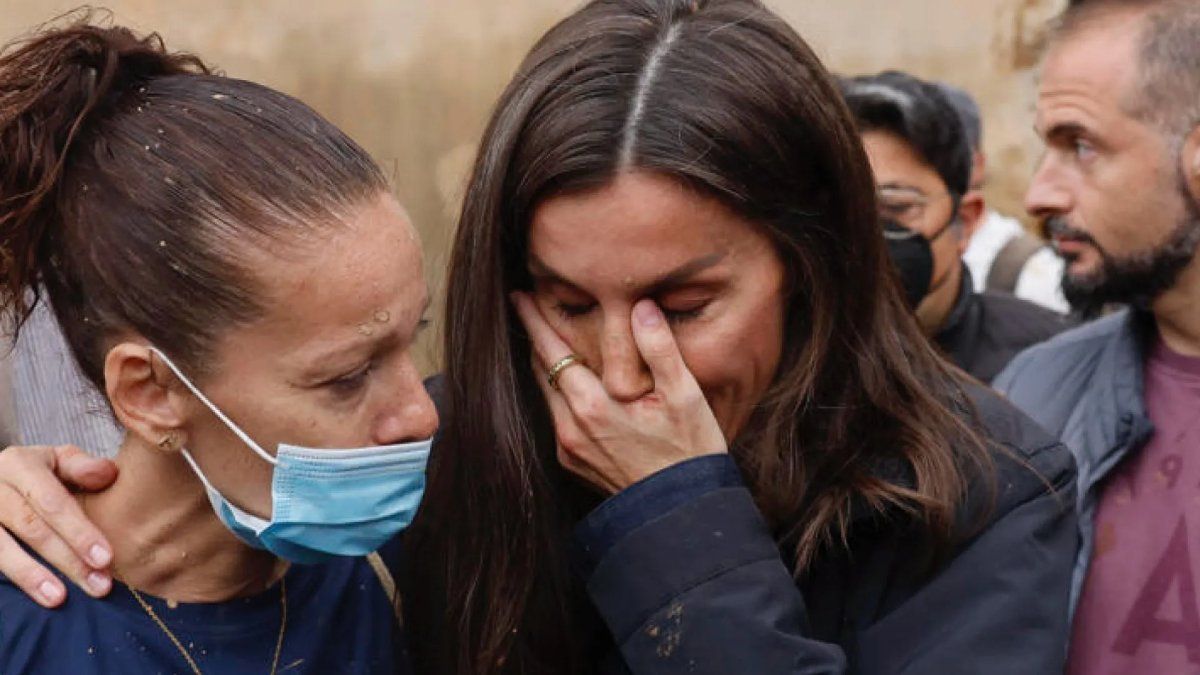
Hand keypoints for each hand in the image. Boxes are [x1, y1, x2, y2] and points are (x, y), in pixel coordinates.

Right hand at [0, 445, 116, 606]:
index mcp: (18, 464)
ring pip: (0, 549)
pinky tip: (30, 598)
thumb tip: (107, 474)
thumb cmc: (36, 473)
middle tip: (98, 585)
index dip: (79, 531)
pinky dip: (12, 579)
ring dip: (32, 576)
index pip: (52, 501)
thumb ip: (81, 467)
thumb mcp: (57, 460)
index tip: (106, 558)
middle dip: (67, 559)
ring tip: (59, 599)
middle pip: (30, 527)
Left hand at [512, 293, 726, 493]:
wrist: (681, 511)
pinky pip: (556, 417)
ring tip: (546, 338)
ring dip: (545, 365)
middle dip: (535, 337)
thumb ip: (660, 347)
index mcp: (592, 406)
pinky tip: (570, 383)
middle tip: (528, 306)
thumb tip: (642, 307)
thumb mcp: (685, 395)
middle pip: (541, 371)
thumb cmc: (689, 452)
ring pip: (546, 394)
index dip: (535, 321)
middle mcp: (570, 427)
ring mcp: (568, 448)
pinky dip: (558, 393)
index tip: (520, 296)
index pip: (552, 351)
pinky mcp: (573, 462)